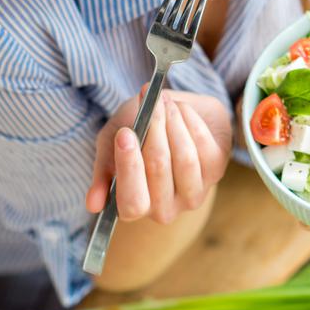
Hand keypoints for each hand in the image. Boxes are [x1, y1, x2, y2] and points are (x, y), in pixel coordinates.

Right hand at [86, 87, 232, 223]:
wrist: (172, 112)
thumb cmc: (136, 132)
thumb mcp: (111, 145)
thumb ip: (104, 169)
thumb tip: (92, 205)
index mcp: (134, 207)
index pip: (133, 203)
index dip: (129, 168)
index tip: (126, 133)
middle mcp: (165, 209)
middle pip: (159, 171)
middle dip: (154, 131)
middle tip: (150, 105)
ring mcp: (193, 193)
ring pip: (185, 158)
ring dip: (174, 123)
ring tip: (164, 101)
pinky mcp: (217, 172)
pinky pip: (205, 146)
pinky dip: (191, 121)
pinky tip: (181, 108)